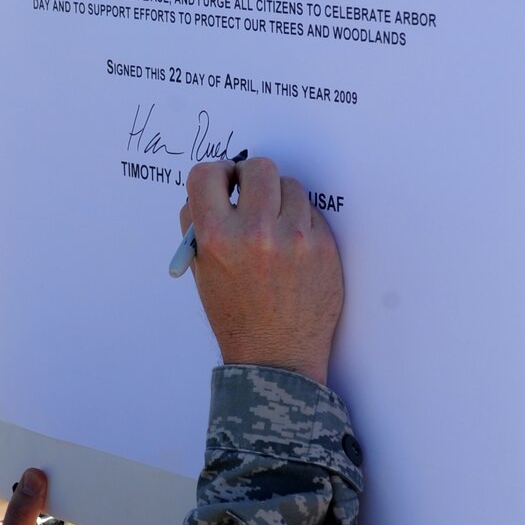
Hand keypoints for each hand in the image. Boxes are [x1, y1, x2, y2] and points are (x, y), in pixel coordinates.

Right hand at [181, 156, 343, 383]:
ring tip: (276, 228)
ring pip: (290, 185)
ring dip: (281, 199)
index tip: (224, 181)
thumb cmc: (236, 315)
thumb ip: (201, 226)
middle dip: (252, 177)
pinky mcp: (324, 246)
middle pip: (258, 167)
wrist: (276, 356)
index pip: (207, 174)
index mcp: (216, 236)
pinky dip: (302, 222)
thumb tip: (213, 189)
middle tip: (252, 194)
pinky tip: (294, 248)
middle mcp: (256, 231)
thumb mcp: (202, 271)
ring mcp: (295, 237)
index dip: (216, 173)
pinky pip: (312, 212)